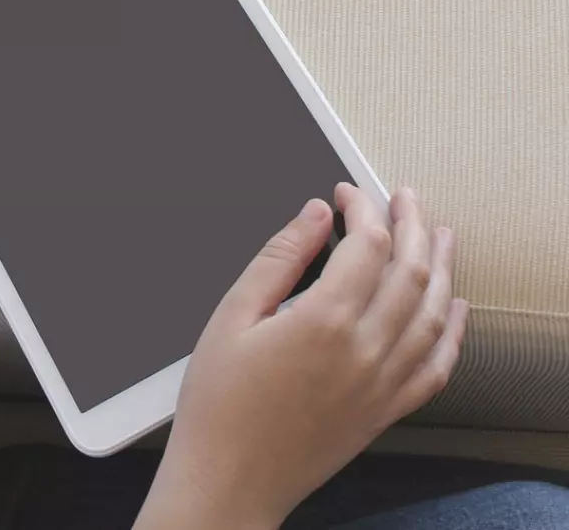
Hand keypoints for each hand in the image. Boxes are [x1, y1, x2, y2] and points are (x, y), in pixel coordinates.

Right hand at [135, 185, 468, 529]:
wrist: (230, 480)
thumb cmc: (219, 405)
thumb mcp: (230, 317)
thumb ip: (277, 259)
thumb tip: (311, 216)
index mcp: (322, 321)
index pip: (366, 244)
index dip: (362, 208)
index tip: (346, 193)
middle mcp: (364, 350)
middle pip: (409, 270)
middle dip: (410, 224)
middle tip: (403, 197)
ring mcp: (382, 384)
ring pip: (432, 312)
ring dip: (441, 266)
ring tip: (439, 235)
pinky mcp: (386, 411)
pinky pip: (437, 366)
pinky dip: (452, 332)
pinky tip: (454, 309)